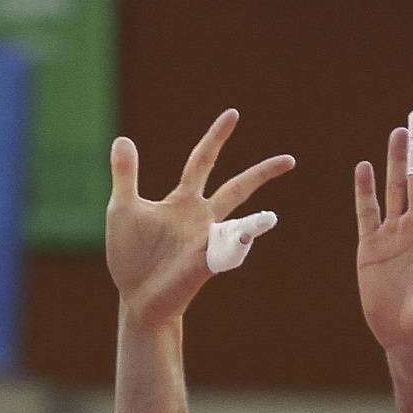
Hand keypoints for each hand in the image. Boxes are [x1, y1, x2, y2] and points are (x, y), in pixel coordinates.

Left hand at [107, 110, 292, 327]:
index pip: (203, 161)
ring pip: (239, 223)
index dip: (216, 138)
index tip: (233, 114)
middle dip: (261, 174)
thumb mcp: (123, 209)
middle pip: (236, 189)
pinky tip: (249, 242)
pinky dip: (237, 246)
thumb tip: (123, 139)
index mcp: (183, 202)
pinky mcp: (204, 265)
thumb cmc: (132, 255)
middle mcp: (200, 218)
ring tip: (271, 219)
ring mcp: (205, 242)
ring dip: (256, 222)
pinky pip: (226, 253)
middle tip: (289, 160)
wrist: (136, 298)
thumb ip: (126, 175)